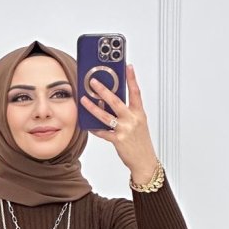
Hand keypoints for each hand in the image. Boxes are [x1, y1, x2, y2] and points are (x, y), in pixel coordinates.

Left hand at [80, 63, 160, 184]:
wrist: (145, 161)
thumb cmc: (141, 142)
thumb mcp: (139, 124)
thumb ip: (128, 113)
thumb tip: (112, 102)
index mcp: (139, 114)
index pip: (136, 92)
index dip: (132, 79)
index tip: (128, 67)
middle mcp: (132, 120)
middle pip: (116, 101)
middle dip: (103, 90)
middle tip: (93, 82)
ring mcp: (125, 130)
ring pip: (105, 116)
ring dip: (92, 107)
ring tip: (84, 100)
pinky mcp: (118, 140)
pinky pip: (103, 132)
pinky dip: (95, 128)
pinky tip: (88, 124)